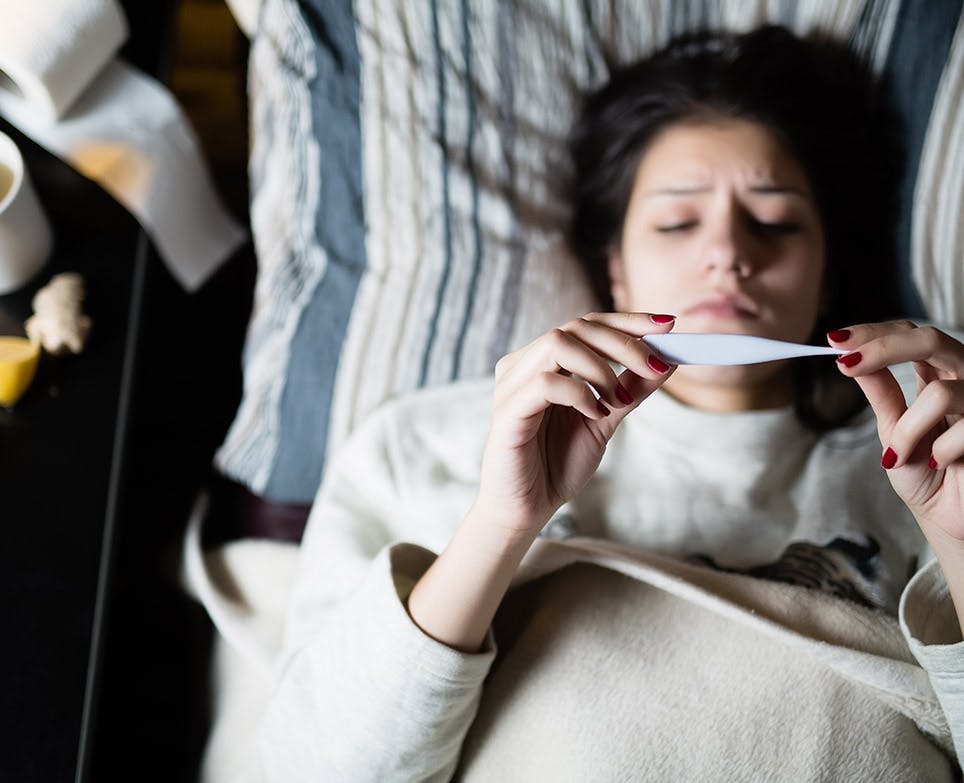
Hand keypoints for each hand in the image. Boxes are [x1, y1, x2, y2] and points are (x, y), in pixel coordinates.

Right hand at [478, 312, 676, 538]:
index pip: (586, 325)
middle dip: (624, 343)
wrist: (528, 509)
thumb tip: (669, 360)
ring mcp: (511, 385)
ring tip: (618, 399)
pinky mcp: (506, 411)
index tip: (668, 327)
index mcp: (543, 362)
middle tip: (656, 368)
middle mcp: (523, 366)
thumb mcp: (606, 420)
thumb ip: (632, 389)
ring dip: (600, 367)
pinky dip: (579, 393)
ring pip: (557, 343)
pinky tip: (595, 414)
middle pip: (575, 327)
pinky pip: (545, 383)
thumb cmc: (557, 464)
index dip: (627, 321)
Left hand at [829, 321, 963, 542]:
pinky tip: (942, 463)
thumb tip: (849, 356)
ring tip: (900, 456)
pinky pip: (963, 430)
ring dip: (907, 430)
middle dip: (884, 348)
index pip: (910, 334)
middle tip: (846, 364)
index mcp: (938, 374)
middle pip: (931, 339)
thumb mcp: (891, 427)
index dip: (874, 333)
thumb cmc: (924, 473)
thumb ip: (880, 391)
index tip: (835, 341)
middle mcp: (962, 379)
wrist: (949, 516)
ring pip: (939, 393)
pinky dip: (939, 451)